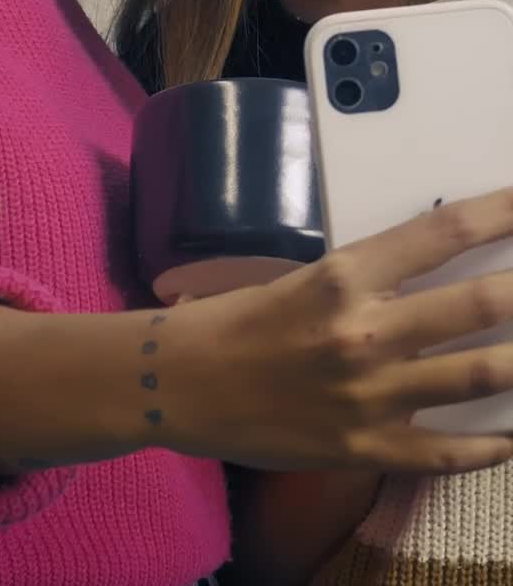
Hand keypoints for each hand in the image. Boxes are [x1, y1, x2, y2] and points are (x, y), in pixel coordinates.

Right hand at [152, 187, 512, 473]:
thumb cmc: (237, 320)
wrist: (183, 383)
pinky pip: (448, 450)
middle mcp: (365, 331)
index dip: (501, 213)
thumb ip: (370, 277)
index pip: (442, 232)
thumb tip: (435, 268)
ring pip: (479, 375)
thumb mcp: (305, 278)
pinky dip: (496, 443)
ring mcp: (370, 396)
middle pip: (479, 303)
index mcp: (345, 276)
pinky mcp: (365, 449)